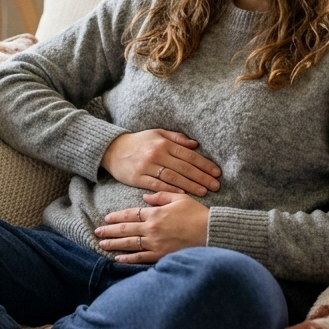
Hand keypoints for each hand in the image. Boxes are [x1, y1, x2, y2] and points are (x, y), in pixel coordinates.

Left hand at [94, 192, 209, 263]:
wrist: (210, 232)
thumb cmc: (197, 214)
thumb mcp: (179, 198)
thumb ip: (160, 196)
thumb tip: (145, 198)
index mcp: (155, 213)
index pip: (131, 214)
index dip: (117, 216)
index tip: (107, 218)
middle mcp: (152, 229)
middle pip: (126, 229)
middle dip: (109, 230)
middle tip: (97, 232)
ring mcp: (155, 243)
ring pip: (129, 244)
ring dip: (114, 244)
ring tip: (102, 244)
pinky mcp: (161, 255)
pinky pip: (140, 257)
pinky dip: (128, 258)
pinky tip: (118, 258)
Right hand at [100, 129, 220, 196]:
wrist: (112, 149)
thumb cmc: (138, 141)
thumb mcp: (157, 133)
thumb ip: (176, 138)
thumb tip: (196, 144)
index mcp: (164, 143)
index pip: (188, 155)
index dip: (204, 164)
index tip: (216, 172)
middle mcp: (157, 154)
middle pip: (184, 168)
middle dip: (202, 177)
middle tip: (216, 186)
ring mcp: (147, 166)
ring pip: (173, 177)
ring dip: (190, 186)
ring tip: (204, 192)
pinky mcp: (138, 178)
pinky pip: (156, 185)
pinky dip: (170, 190)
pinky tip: (182, 195)